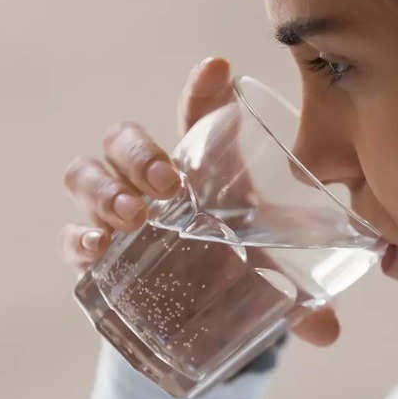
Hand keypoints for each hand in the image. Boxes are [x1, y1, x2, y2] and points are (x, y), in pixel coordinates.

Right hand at [59, 56, 339, 346]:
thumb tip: (328, 331)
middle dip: (138, 153)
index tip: (219, 67)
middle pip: (124, 140)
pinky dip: (78, 238)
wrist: (190, 310)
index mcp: (198, 169)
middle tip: (166, 183)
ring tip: (131, 217)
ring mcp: (114, 213)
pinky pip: (69, 234)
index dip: (202, 90)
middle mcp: (149, 182)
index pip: (195, 117)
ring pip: (86, 174)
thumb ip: (295, 296)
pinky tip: (98, 249)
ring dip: (103, 189)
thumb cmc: (229, 266)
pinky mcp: (94, 252)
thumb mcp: (263, 275)